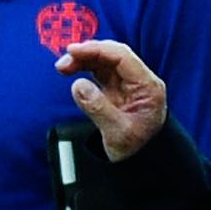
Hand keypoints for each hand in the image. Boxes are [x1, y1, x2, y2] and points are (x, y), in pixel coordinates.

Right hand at [57, 36, 168, 160]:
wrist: (143, 159)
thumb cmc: (135, 148)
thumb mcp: (117, 134)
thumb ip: (98, 108)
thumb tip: (78, 85)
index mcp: (147, 86)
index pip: (122, 57)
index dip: (97, 50)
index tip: (74, 51)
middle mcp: (139, 80)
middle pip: (112, 55)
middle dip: (87, 53)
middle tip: (63, 64)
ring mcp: (127, 83)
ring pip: (104, 61)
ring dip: (83, 59)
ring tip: (63, 68)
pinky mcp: (116, 88)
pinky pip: (99, 70)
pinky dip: (84, 67)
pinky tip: (71, 71)